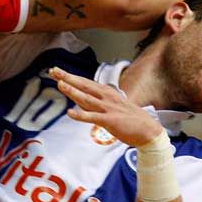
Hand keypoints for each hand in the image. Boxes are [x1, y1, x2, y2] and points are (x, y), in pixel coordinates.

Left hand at [49, 67, 163, 146]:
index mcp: (106, 93)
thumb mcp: (112, 106)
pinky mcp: (110, 120)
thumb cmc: (130, 119)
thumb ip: (96, 103)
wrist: (148, 130)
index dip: (71, 77)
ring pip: (86, 98)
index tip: (57, 71)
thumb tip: (80, 102)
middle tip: (53, 71)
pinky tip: (70, 113)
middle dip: (68, 77)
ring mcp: (108, 108)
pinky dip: (81, 115)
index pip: (85, 83)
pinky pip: (92, 117)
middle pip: (83, 85)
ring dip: (73, 91)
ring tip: (60, 84)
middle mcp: (106, 98)